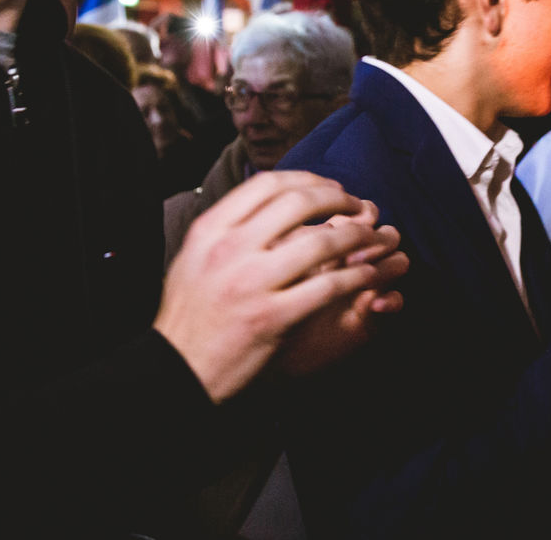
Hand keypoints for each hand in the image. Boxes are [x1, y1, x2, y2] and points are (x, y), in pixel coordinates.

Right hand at [155, 171, 402, 401]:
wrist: (178, 370)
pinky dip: (356, 275)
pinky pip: (328, 286)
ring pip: (321, 242)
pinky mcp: (273, 317)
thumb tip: (269, 203)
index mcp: (210, 230)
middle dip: (338, 199)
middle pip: (298, 203)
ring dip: (356, 235)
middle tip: (357, 207)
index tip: (330, 188)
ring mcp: (252, 283)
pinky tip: (368, 273)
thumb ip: (228, 229)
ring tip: (372, 238)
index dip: (308, 180)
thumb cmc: (190, 315)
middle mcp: (229, 250)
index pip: (267, 184)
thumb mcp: (194, 258)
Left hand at [276, 223, 407, 376]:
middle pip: (385, 233)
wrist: (265, 348)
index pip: (360, 213)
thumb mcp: (276, 268)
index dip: (361, 213)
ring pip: (398, 261)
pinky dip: (393, 299)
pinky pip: (397, 299)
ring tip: (369, 278)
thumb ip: (297, 241)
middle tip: (355, 254)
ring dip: (389, 265)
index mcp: (330, 240)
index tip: (345, 223)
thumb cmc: (265, 303)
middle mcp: (352, 259)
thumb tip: (327, 221)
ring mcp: (364, 286)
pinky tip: (374, 304)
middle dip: (376, 238)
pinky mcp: (371, 315)